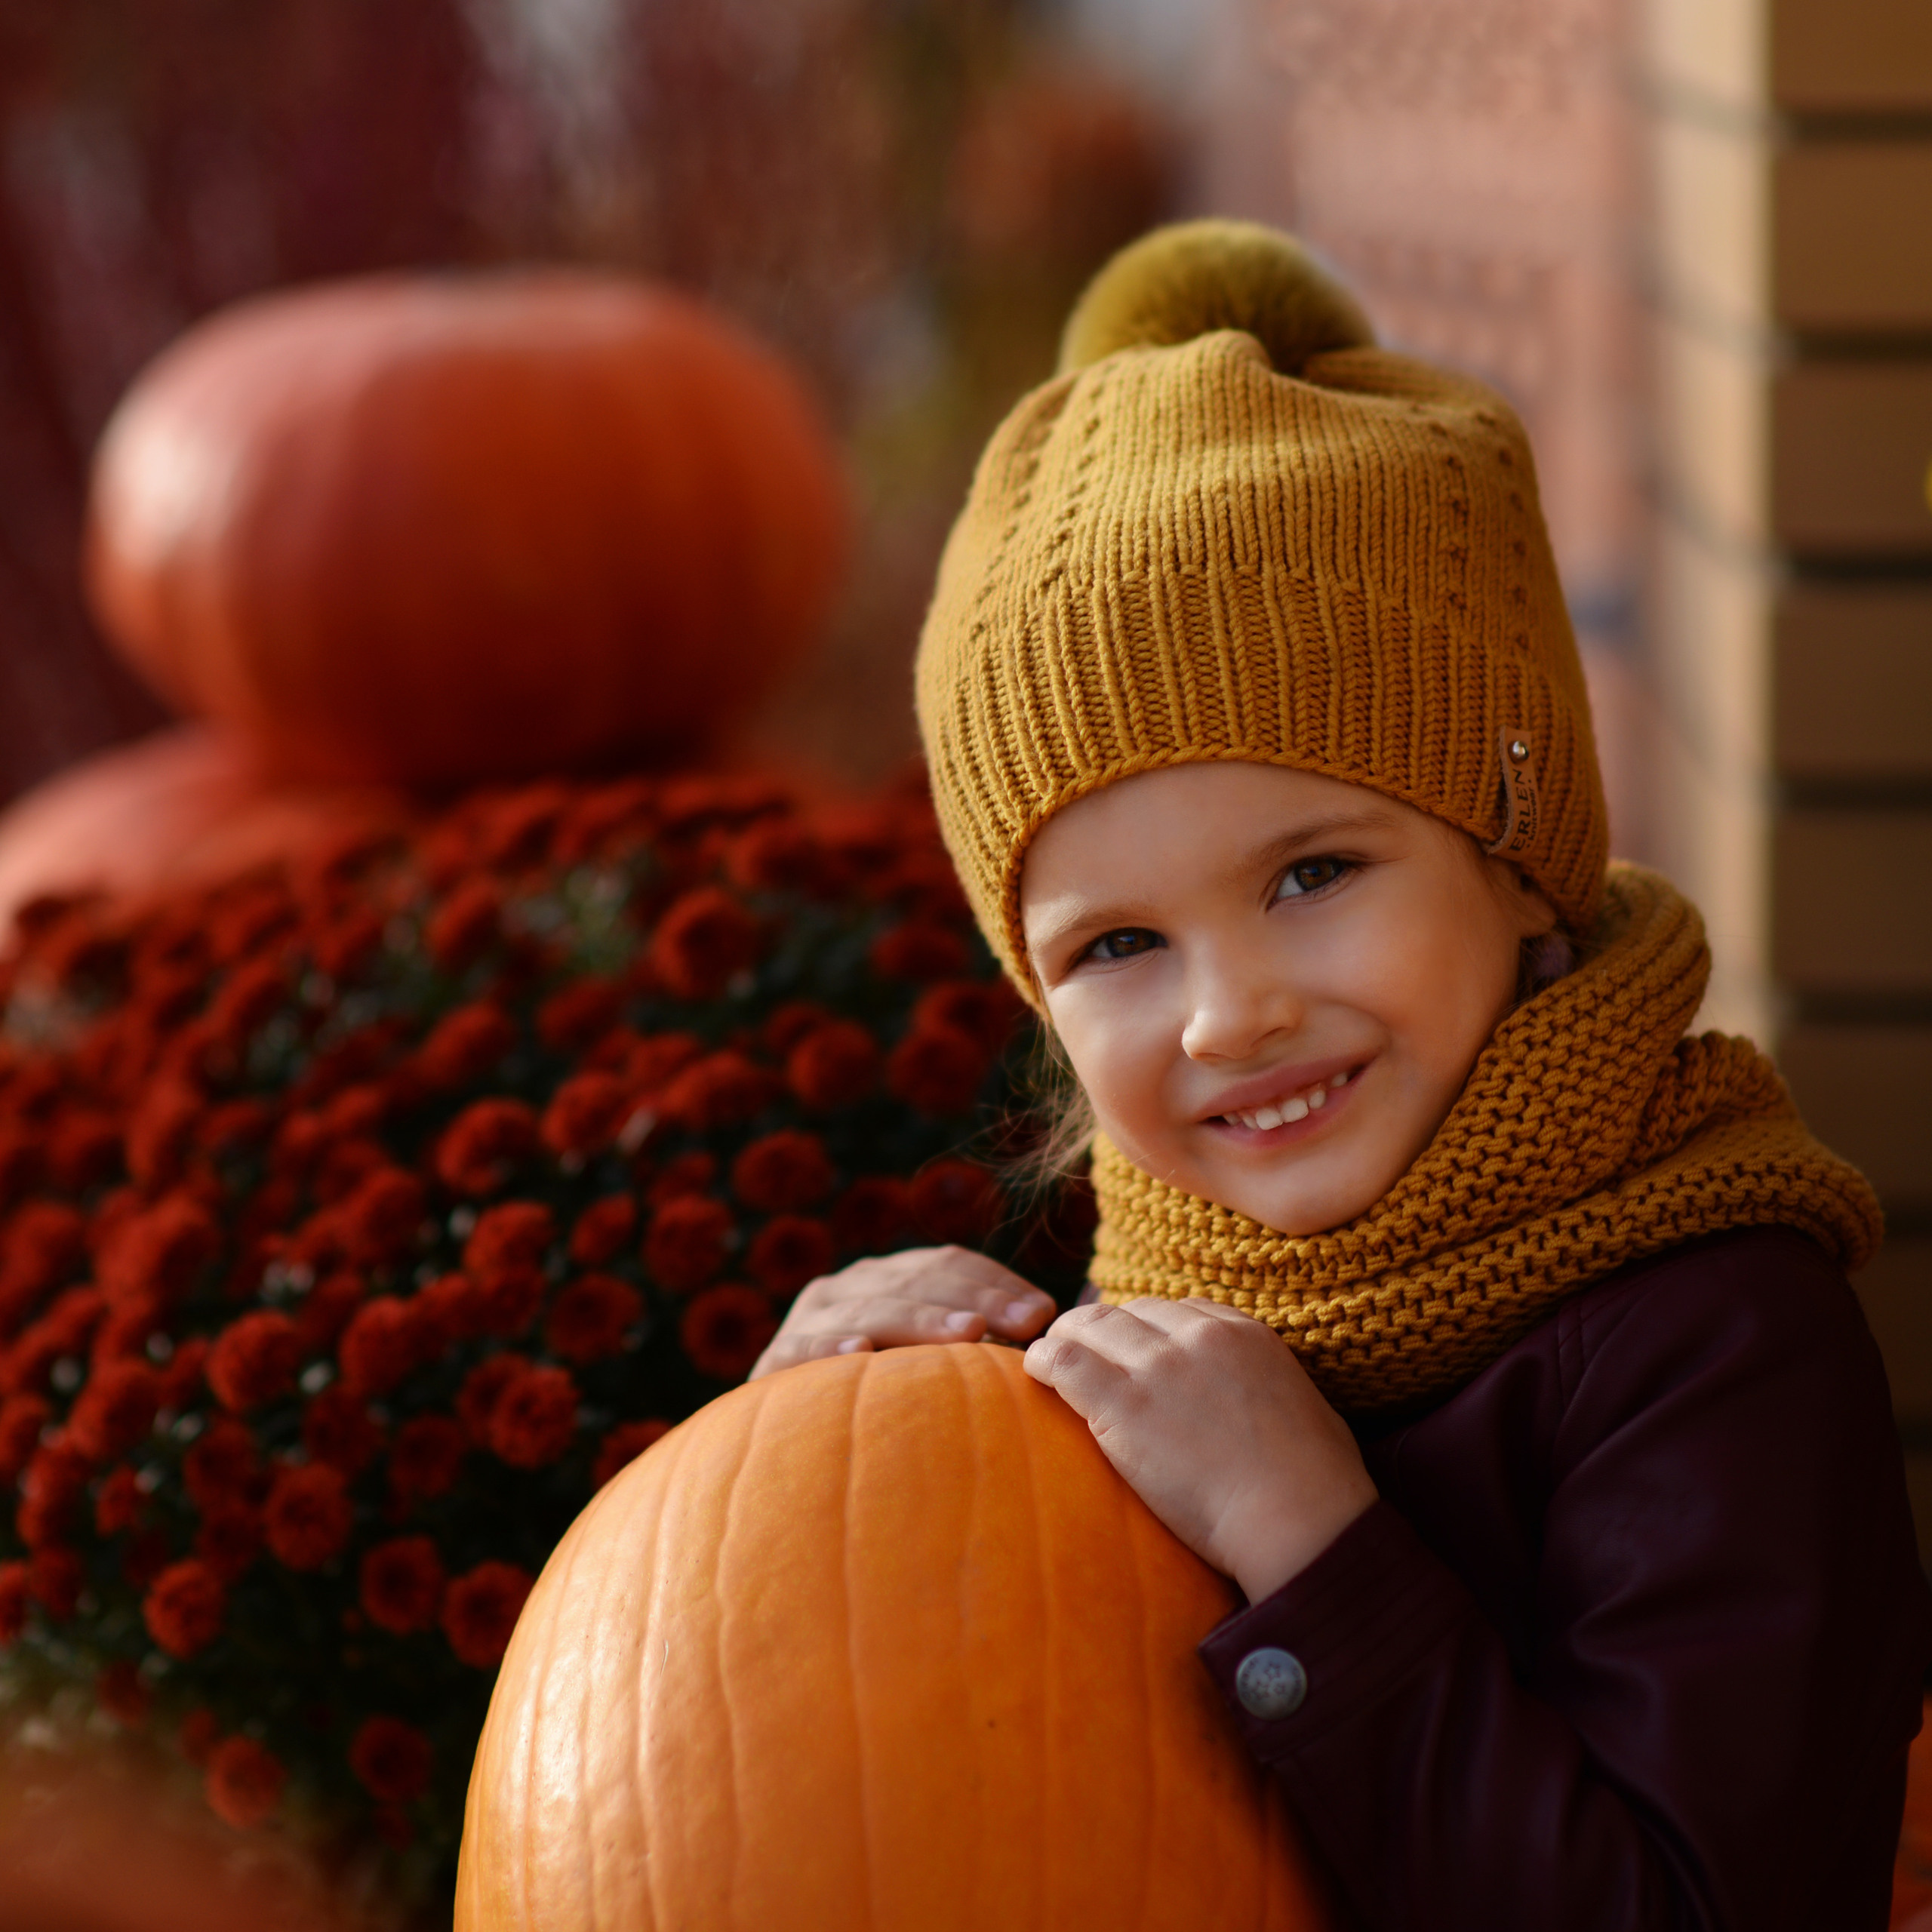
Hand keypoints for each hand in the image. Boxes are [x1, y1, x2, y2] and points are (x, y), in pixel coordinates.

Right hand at [748, 1246, 1056, 1380]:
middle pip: (916, 1280)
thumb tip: (1052, 1329)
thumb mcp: (933, 1369)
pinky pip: (801, 1348)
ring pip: (871, 1306)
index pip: (949, 1264)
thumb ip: (977, 1342)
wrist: (788, 1451)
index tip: (1044, 1313)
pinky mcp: (773, 1361)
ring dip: (920, 1318)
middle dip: (975, 1298)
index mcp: (889, 1278)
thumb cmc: (886, 1408)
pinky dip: (828, 1345)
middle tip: (1024, 1324)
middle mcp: (849, 1287)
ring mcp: (809, 1318)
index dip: (997, 1282)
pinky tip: (859, 1351)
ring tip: (968, 1331)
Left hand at [1023, 1297, 1375, 1602]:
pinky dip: (1043, 1361)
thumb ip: (1265, 1383)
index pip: (1172, 1310)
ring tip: (1048, 1360)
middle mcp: (1198, 1337)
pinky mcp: (1124, 1406)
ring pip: (1089, 1326)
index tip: (1127, 1353)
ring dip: (1065, 1339)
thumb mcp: (1302, 1404)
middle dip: (1100, 1330)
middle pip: (1127, 1312)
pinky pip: (1064, 1363)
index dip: (1143, 1331)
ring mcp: (1159, 1367)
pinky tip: (1035, 1373)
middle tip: (1078, 1353)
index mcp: (1243, 1333)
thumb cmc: (1314, 1485)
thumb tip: (1250, 1398)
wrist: (1300, 1521)